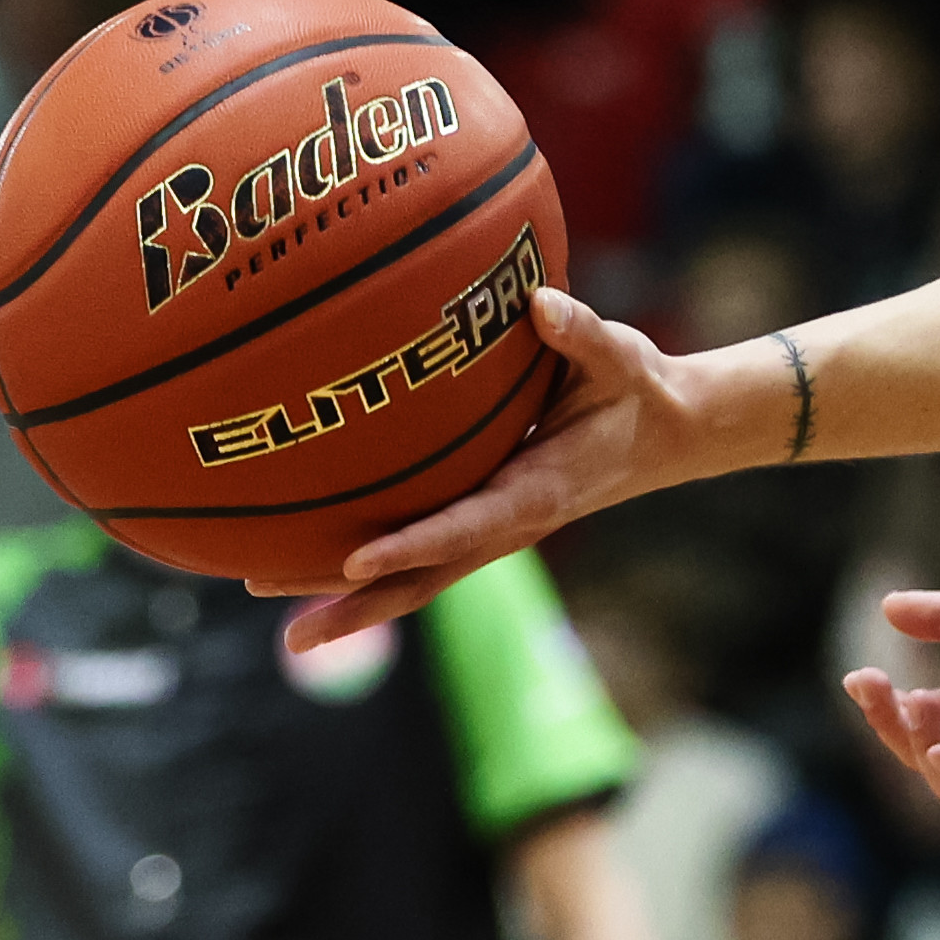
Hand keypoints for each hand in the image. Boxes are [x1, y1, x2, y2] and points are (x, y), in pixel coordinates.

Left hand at [274, 290, 759, 647]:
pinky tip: (314, 565)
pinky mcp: (483, 522)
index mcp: (538, 492)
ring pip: (416, 580)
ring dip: (352, 602)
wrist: (663, 433)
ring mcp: (492, 532)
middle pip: (425, 580)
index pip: (467, 527)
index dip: (413, 546)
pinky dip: (370, 569)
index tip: (356, 561)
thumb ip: (580, 331)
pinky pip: (421, 555)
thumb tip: (540, 303)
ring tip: (276, 612)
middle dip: (360, 606)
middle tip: (294, 636)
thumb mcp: (618, 356)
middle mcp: (509, 525)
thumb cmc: (633, 388)